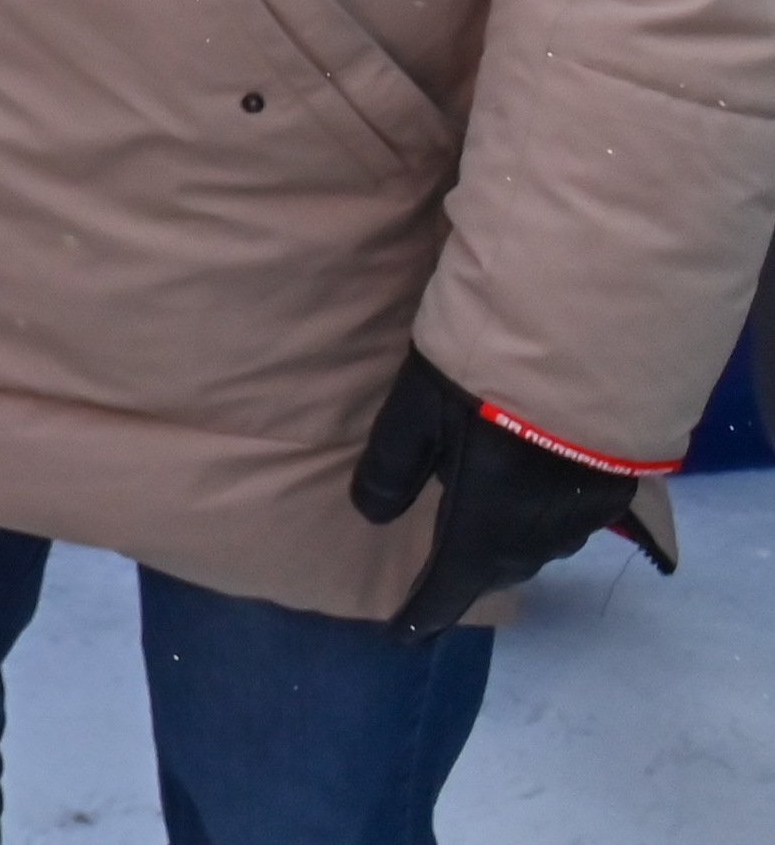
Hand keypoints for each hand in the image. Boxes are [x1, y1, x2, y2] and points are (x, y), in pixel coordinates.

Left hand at [349, 347, 674, 634]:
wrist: (589, 350)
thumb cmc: (488, 377)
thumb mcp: (416, 410)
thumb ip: (390, 466)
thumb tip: (371, 516)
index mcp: (484, 525)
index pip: (448, 587)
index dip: (423, 614)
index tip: (403, 637)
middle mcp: (537, 536)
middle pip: (495, 567)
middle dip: (467, 573)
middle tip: (443, 574)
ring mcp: (582, 517)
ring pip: (537, 547)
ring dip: (508, 544)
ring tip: (485, 531)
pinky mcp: (616, 490)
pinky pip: (568, 522)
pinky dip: (542, 519)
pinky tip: (533, 497)